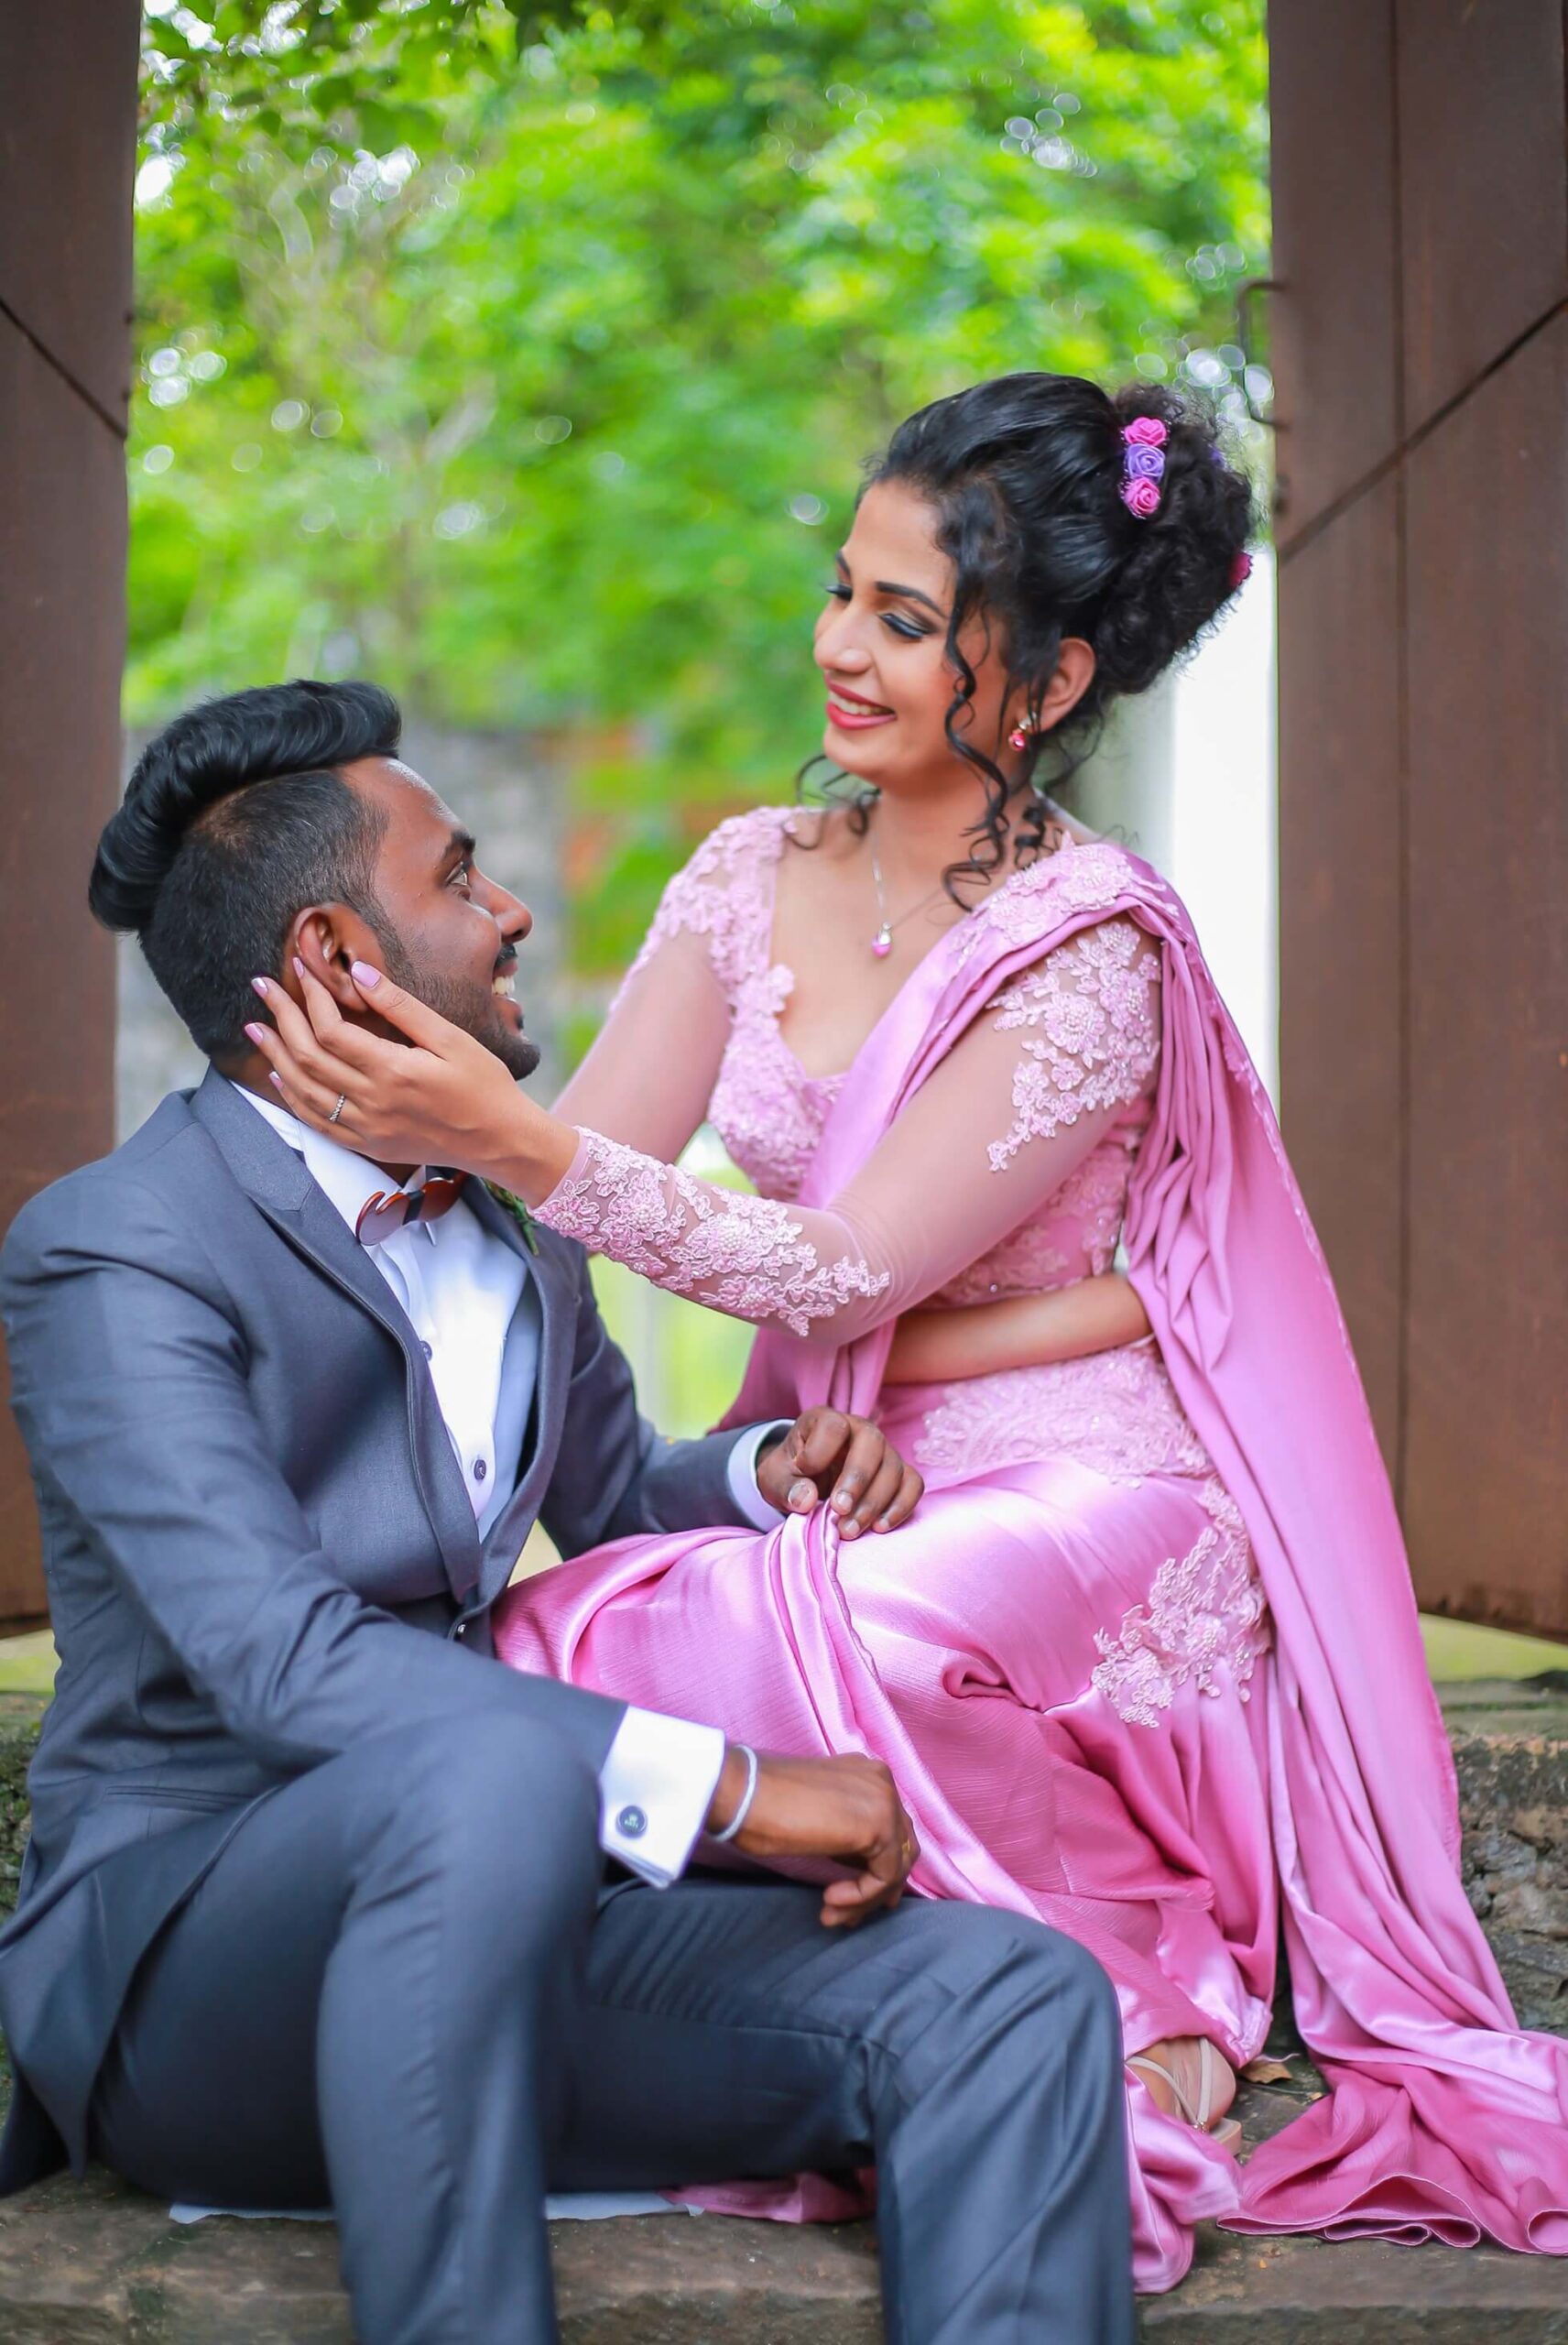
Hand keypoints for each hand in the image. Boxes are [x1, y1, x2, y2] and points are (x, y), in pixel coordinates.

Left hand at [245, 960, 571, 1196]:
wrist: (500, 1142)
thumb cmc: (484, 1084)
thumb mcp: (451, 1038)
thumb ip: (402, 1007)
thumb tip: (360, 974)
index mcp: (392, 1071)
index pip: (332, 1030)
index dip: (310, 996)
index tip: (300, 968)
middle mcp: (372, 1103)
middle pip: (308, 1056)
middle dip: (281, 1017)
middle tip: (261, 987)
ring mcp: (366, 1128)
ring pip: (304, 1090)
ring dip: (275, 1056)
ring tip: (256, 1028)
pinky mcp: (368, 1145)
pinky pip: (317, 1124)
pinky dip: (293, 1099)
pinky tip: (281, 1077)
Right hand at [707, 1747, 919, 1927]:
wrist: (742, 1793)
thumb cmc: (762, 1804)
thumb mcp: (817, 1816)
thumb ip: (846, 1833)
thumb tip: (863, 1868)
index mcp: (867, 1773)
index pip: (891, 1828)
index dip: (878, 1868)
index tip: (855, 1899)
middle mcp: (882, 1781)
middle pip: (901, 1847)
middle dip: (877, 1888)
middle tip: (850, 1916)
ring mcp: (885, 1800)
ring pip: (897, 1865)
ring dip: (866, 1899)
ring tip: (833, 1915)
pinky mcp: (880, 1825)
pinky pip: (885, 1876)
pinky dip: (861, 1897)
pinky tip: (830, 1900)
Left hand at [754, 1407, 921, 1536]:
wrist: (806, 1483)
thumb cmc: (790, 1475)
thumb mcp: (774, 1479)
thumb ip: (785, 1487)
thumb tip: (806, 1499)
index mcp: (825, 1420)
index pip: (833, 1425)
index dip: (819, 1452)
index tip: (804, 1474)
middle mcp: (859, 1430)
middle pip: (872, 1443)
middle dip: (857, 1480)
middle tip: (838, 1511)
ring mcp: (883, 1451)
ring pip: (894, 1468)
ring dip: (874, 1503)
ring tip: (849, 1530)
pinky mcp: (898, 1474)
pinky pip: (913, 1485)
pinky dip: (901, 1506)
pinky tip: (879, 1527)